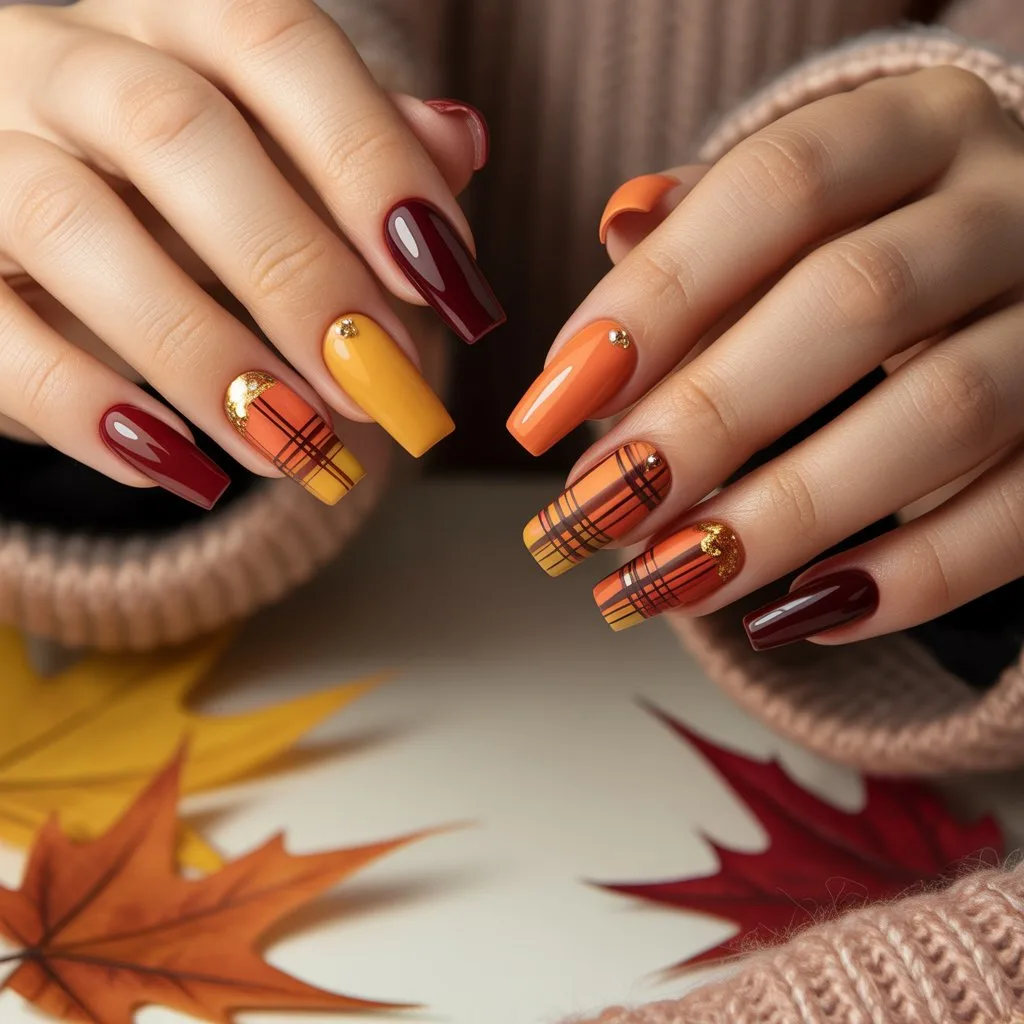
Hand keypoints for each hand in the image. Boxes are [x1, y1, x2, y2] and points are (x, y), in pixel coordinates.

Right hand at [0, 0, 499, 508]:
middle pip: (174, 130)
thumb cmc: (176, 196)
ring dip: (206, 357)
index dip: (370, 161)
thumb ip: (357, 152)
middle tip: (382, 383)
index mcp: (164, 19)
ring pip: (74, 228)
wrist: (21, 244)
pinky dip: (93, 413)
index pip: (273, 43)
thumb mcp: (270, 160)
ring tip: (298, 446)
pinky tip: (182, 470)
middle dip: (297, 271)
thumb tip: (458, 146)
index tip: (451, 284)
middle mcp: (56, 62)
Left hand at [510, 66, 1023, 648]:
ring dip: (783, 515)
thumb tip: (619, 231)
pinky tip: (794, 615)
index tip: (550, 405)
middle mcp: (1008, 205)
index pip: (776, 189)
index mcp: (913, 127)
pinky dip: (907, 578)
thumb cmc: (868, 246)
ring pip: (942, 414)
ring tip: (664, 580)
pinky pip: (1021, 515)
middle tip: (595, 508)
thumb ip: (709, 225)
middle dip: (705, 419)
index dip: (655, 299)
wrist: (1022, 279)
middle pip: (854, 301)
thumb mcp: (798, 212)